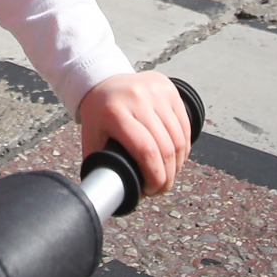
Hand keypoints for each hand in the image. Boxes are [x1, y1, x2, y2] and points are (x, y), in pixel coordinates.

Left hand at [78, 71, 190, 195]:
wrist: (104, 80)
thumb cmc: (98, 115)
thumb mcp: (91, 138)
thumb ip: (99, 165)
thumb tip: (113, 196)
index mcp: (114, 112)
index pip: (145, 150)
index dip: (154, 176)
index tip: (151, 191)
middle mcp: (137, 98)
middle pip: (165, 147)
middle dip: (167, 176)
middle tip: (161, 189)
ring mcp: (155, 91)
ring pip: (179, 138)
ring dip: (178, 164)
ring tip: (168, 176)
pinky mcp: (169, 89)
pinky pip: (185, 125)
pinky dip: (184, 147)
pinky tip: (176, 158)